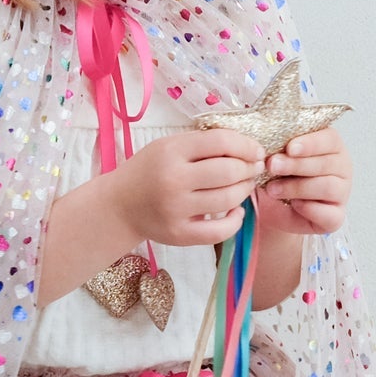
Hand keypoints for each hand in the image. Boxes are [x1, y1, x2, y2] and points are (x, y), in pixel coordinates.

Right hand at [112, 128, 266, 247]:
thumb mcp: (167, 146)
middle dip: (249, 168)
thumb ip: (201, 144)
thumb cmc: (148, 171)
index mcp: (171, 152)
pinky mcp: (180, 234)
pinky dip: (236, 220)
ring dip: (245, 190)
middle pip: (229, 171)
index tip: (256, 150)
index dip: (246, 145)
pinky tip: (237, 210)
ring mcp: (176, 210)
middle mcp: (174, 180)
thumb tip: (246, 146)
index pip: (221, 142)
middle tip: (254, 168)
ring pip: (228, 199)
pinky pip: (220, 231)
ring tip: (245, 185)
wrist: (119, 205)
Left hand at [254, 127, 351, 236]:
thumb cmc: (279, 175)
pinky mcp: (336, 217)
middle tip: (272, 166)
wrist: (274, 207)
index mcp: (331, 146)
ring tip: (273, 189)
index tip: (290, 148)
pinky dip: (309, 209)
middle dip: (296, 165)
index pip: (329, 139)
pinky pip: (328, 214)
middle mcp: (341, 168)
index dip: (310, 143)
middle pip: (326, 163)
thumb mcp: (277, 157)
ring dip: (296, 187)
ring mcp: (341, 193)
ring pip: (326, 187)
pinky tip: (294, 205)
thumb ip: (279, 148)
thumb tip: (268, 144)